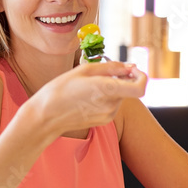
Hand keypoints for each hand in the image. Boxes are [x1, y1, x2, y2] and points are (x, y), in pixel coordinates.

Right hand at [28, 62, 146, 135]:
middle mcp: (111, 105)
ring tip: (90, 85)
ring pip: (120, 97)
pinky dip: (107, 97)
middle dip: (123, 79)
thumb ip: (112, 67)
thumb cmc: (61, 89)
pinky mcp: (103, 121)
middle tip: (104, 72)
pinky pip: (112, 105)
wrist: (46, 116)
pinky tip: (89, 96)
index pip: (140, 87)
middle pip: (129, 89)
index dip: (141, 76)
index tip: (132, 70)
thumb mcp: (84, 70)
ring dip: (113, 88)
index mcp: (107, 90)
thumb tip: (130, 66)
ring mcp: (108, 115)